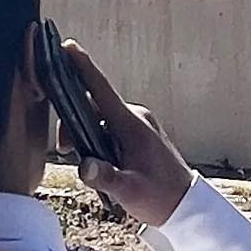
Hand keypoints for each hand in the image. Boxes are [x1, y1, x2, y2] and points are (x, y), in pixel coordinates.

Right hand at [57, 37, 192, 229]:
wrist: (185, 205)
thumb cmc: (161, 196)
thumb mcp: (130, 191)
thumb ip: (106, 177)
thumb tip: (85, 166)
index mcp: (132, 125)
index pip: (101, 90)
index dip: (83, 66)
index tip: (68, 46)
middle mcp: (134, 117)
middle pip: (92, 107)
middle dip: (72, 122)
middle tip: (65, 149)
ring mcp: (137, 124)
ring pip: (98, 119)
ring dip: (85, 135)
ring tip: (87, 163)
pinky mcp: (137, 133)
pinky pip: (108, 128)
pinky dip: (97, 139)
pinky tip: (99, 162)